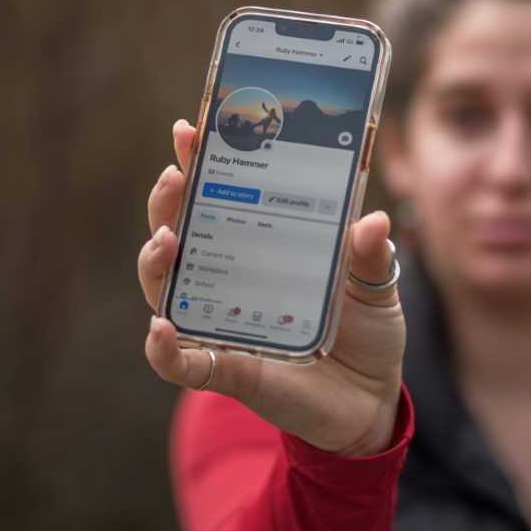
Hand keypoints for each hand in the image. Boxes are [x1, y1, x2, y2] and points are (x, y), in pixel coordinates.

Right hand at [137, 120, 405, 456]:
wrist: (371, 400)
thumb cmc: (367, 331)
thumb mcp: (376, 285)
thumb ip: (370, 256)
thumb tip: (372, 223)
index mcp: (261, 246)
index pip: (219, 198)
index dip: (199, 164)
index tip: (189, 131)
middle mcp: (230, 279)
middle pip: (178, 235)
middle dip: (166, 204)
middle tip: (174, 178)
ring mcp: (221, 323)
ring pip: (165, 290)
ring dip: (154, 263)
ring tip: (165, 241)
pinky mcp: (228, 371)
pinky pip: (182, 363)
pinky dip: (164, 348)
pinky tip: (162, 328)